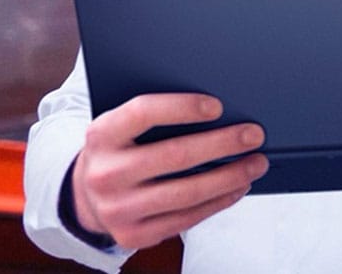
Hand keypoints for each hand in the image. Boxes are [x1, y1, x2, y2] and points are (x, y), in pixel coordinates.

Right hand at [71, 93, 267, 250]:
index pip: (143, 113)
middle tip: (253, 134)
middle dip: (222, 144)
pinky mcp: (135, 235)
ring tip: (255, 163)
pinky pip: (187, 218)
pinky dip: (218, 201)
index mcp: (101, 135)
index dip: (182, 108)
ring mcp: (119, 209)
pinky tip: (237, 187)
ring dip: (229, 176)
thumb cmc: (117, 151)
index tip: (218, 106)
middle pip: (175, 155)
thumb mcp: (119, 127)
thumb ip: (152, 117)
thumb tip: (215, 110)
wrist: (85, 196)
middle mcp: (106, 173)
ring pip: (187, 192)